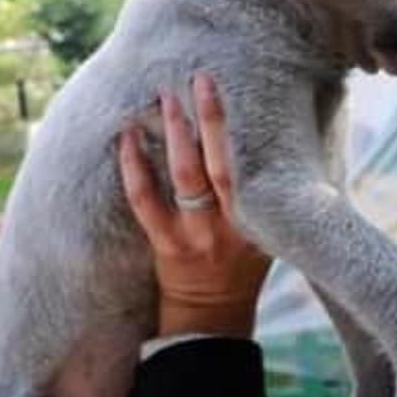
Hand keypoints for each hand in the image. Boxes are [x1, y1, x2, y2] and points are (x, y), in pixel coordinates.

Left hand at [118, 73, 270, 337]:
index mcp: (258, 220)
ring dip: (173, 133)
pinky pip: (144, 200)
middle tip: (199, 78)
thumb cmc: (244, 269)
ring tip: (164, 97)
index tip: (231, 92)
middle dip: (210, 119)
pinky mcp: (165, 243)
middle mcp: (228, 225)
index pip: (249, 167)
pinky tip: (126, 137)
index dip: (238, 130)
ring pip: (183, 176)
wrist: (212, 318)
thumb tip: (269, 144)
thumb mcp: (269, 235)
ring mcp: (194, 234)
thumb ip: (266, 199)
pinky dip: (134, 166)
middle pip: (219, 163)